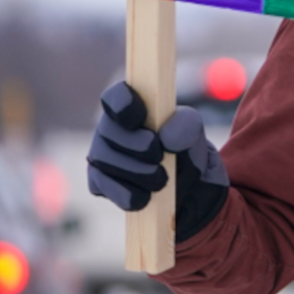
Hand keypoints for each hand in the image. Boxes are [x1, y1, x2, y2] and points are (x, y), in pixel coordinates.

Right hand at [85, 81, 229, 240]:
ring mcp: (101, 155)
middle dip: (139, 147)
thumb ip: (185, 127)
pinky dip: (128, 194)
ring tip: (162, 180)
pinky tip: (146, 197)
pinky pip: (104, 187)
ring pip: (106, 161)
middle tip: (160, 156)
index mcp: (132, 106)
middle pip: (109, 132)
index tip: (142, 118)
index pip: (115, 96)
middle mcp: (110, 128)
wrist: (189, 189)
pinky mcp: (99, 182)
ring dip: (138, 173)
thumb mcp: (194, 133)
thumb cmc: (186, 150)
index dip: (123, 104)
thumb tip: (165, 137)